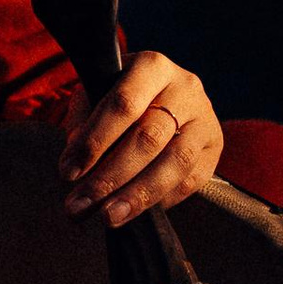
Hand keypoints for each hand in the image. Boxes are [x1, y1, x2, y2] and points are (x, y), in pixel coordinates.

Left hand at [62, 45, 224, 225]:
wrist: (163, 95)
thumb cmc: (121, 95)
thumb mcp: (95, 93)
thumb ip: (83, 121)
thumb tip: (76, 158)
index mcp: (152, 66)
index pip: (123, 104)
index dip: (94, 141)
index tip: (68, 172)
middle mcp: (185, 88)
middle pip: (149, 138)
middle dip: (111, 177)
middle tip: (81, 205)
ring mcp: (204, 118)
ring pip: (175, 162)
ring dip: (139, 196)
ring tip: (109, 217)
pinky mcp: (214, 146)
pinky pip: (191, 180)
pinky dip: (162, 200)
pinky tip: (136, 211)